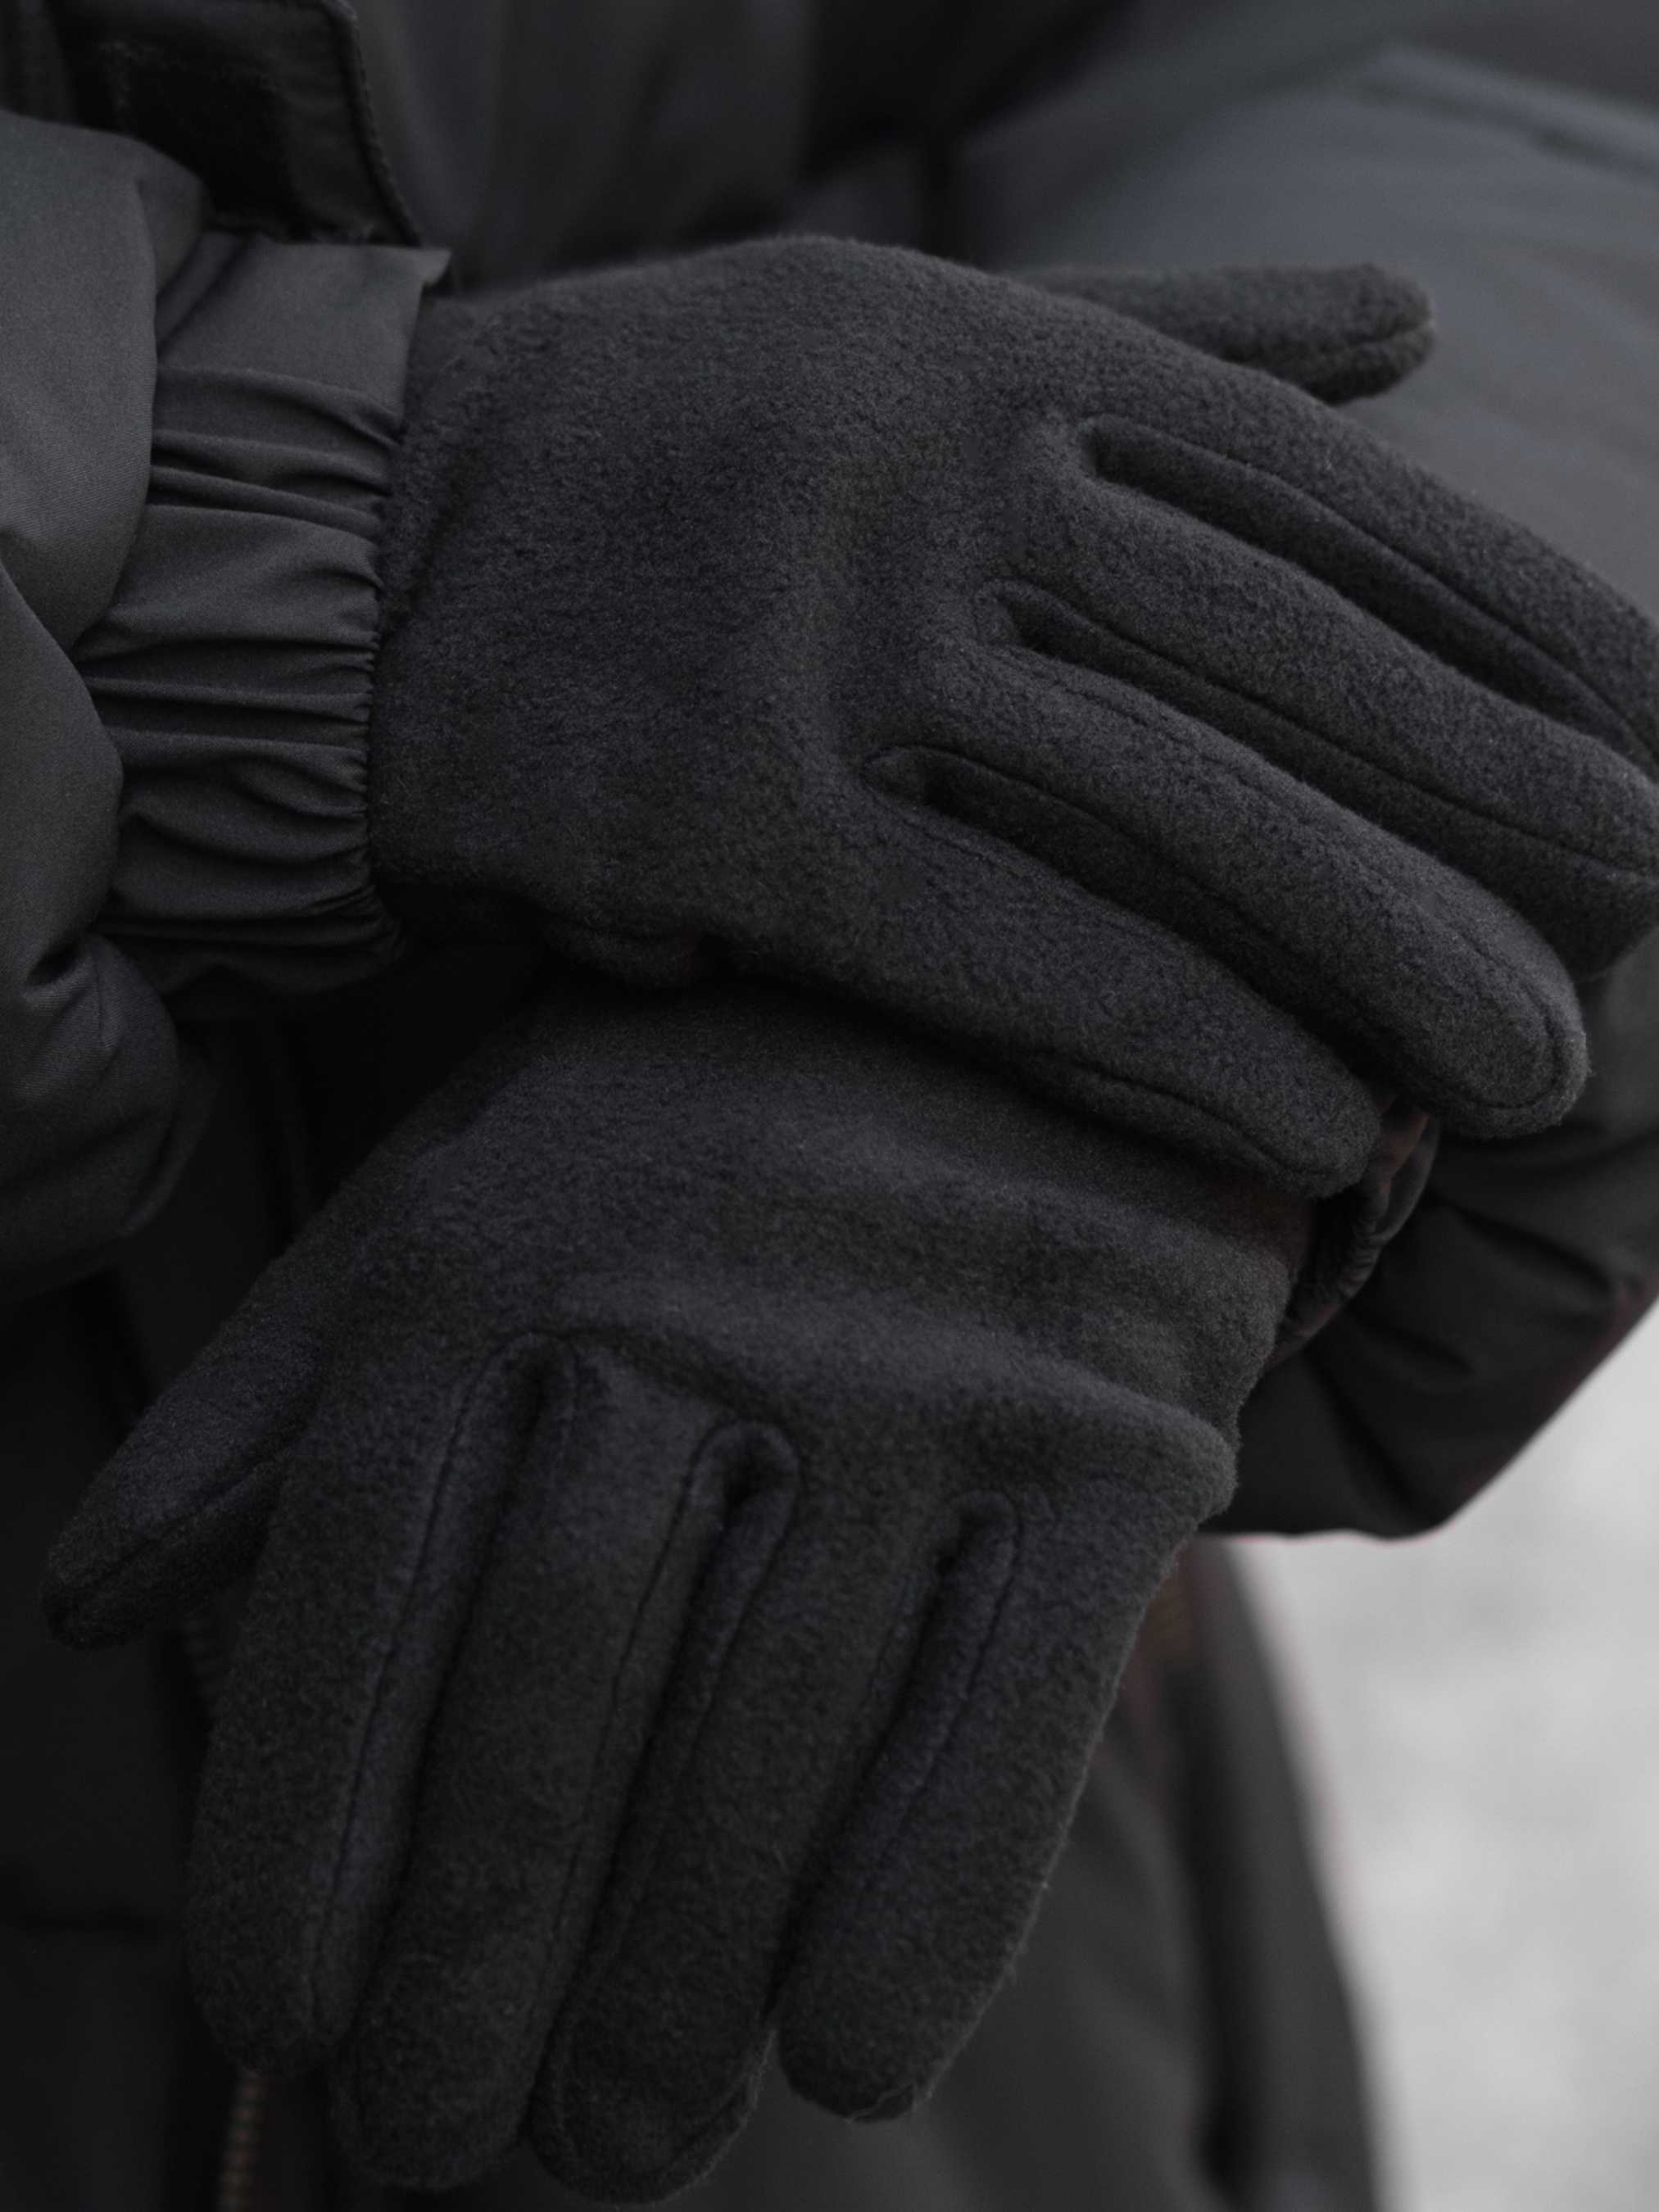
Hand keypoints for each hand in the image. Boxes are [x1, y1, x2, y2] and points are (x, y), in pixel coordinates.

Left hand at [47, 977, 1305, 2197]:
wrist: (1025, 1006)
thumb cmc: (697, 1141)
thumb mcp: (463, 1194)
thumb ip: (283, 1396)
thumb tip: (95, 1605)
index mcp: (508, 1248)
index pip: (370, 1578)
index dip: (303, 1823)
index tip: (279, 2021)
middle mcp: (707, 1299)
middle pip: (564, 1688)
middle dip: (484, 1955)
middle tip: (438, 2147)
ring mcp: (930, 1368)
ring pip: (778, 1735)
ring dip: (684, 1983)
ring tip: (614, 2142)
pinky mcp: (1116, 1431)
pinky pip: (1012, 1708)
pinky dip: (926, 1903)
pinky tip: (846, 2059)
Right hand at [370, 236, 1658, 1196]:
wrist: (365, 545)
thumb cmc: (665, 445)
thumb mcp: (910, 330)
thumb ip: (1170, 338)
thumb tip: (1412, 322)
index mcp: (1001, 358)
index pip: (1320, 498)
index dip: (1511, 621)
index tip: (1654, 731)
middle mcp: (934, 484)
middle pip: (1276, 668)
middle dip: (1486, 807)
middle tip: (1648, 919)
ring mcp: (828, 648)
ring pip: (1166, 819)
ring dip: (1371, 955)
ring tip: (1524, 1071)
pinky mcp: (729, 821)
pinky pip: (999, 952)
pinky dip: (1172, 1043)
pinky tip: (1314, 1129)